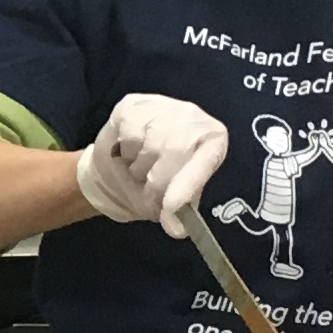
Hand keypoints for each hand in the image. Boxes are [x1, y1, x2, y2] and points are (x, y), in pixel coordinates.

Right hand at [76, 92, 228, 232]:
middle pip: (174, 151)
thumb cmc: (154, 181)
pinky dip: (123, 150)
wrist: (120, 163)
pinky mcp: (135, 103)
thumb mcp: (170, 202)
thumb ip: (176, 213)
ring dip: (137, 166)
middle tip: (148, 191)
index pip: (204, 159)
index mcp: (212, 142)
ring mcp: (164, 106)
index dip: (186, 183)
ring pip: (148, 143)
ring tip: (138, 167)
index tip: (170, 206)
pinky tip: (127, 150)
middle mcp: (193, 117)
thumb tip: (176, 229)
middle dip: (155, 181)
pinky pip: (128, 132)